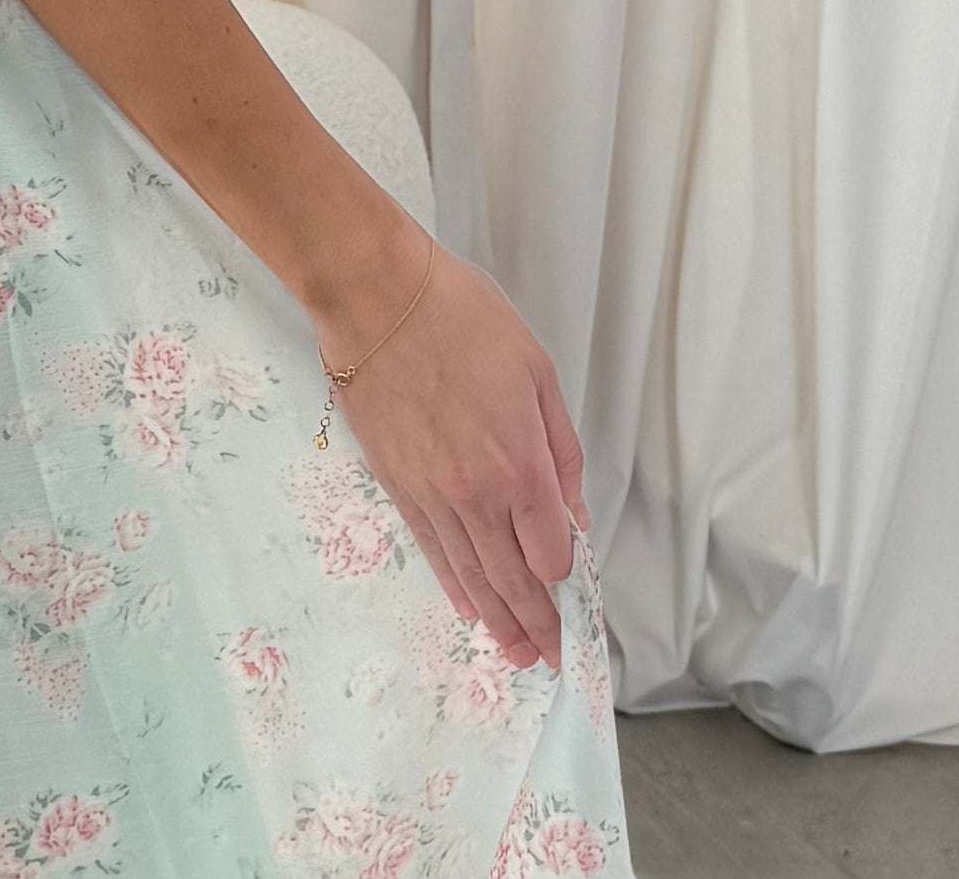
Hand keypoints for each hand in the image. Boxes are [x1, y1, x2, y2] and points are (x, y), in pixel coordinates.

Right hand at [312, 225, 591, 674]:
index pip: (552, 551)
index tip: (581, 596)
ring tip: (519, 654)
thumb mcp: (537, 371)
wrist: (377, 299)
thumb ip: (561, 450)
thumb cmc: (465, 320)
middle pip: (514, 580)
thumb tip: (572, 514)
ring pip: (473, 577)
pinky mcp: (398, 488)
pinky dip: (455, 588)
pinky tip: (470, 610)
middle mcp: (477, 495)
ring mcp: (432, 496)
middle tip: (556, 658)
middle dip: (540, 624)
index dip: (569, 581)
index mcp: (519, 464)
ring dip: (500, 622)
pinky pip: (433, 553)